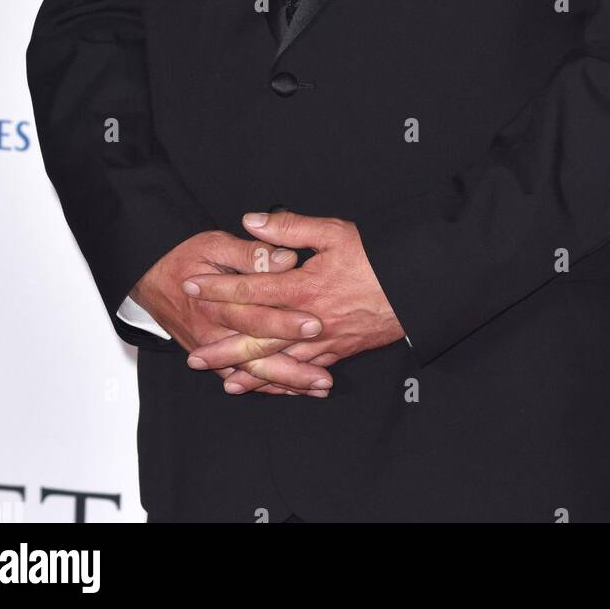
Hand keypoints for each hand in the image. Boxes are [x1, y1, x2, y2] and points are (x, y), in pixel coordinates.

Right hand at [129, 230, 334, 398]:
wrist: (150, 276)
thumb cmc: (185, 256)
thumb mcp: (215, 244)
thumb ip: (251, 254)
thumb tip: (285, 259)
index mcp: (216, 301)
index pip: (255, 315)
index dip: (285, 322)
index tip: (315, 325)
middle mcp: (213, 330)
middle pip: (257, 352)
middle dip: (292, 365)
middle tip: (323, 375)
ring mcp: (211, 347)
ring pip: (252, 371)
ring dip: (286, 381)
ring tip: (318, 387)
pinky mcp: (210, 356)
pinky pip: (240, 376)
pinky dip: (265, 385)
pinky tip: (291, 391)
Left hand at [183, 211, 405, 393]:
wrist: (416, 288)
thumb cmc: (378, 257)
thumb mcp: (334, 232)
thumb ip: (290, 227)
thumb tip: (252, 221)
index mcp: (304, 287)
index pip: (250, 290)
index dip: (219, 288)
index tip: (193, 286)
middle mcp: (309, 321)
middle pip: (256, 337)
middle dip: (223, 345)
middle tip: (193, 354)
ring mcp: (324, 342)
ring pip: (278, 361)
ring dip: (248, 371)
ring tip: (221, 378)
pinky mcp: (339, 352)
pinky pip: (304, 372)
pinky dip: (282, 382)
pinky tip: (268, 387)